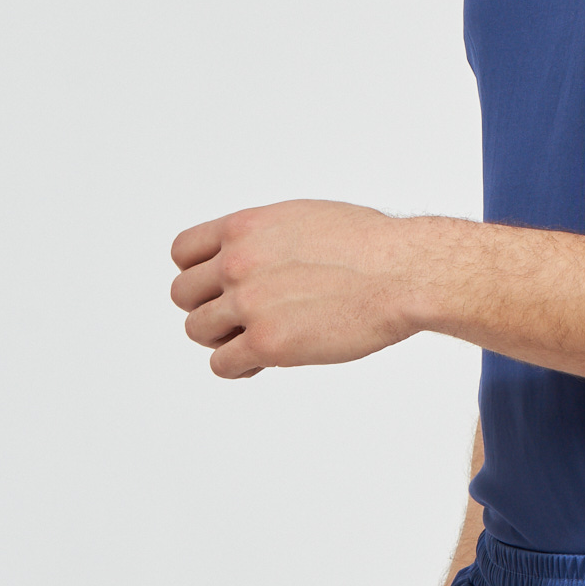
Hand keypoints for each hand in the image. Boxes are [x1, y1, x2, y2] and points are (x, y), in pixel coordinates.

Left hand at [170, 201, 416, 377]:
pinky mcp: (268, 344)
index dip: (198, 273)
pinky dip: (239, 366)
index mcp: (244, 228)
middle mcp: (237, 263)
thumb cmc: (370, 245)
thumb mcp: (304, 219)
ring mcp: (248, 305)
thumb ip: (266, 237)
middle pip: (183, 295)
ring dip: (222, 339)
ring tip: (255, 339)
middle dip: (208, 307)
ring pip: (197, 330)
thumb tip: (256, 255)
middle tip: (240, 318)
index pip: (182, 252)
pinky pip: (222, 364)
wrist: (402, 272)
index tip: (218, 286)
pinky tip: (264, 361)